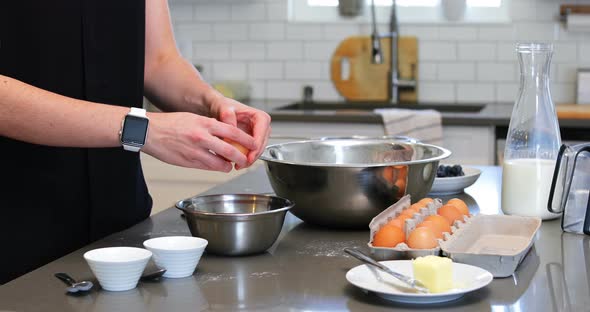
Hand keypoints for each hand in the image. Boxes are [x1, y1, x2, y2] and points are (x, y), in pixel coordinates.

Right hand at [142, 112, 256, 171]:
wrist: (148, 131)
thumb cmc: (170, 124)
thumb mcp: (193, 118)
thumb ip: (209, 127)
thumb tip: (224, 135)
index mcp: (205, 123)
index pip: (233, 132)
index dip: (246, 140)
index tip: (253, 144)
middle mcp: (202, 137)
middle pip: (230, 150)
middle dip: (241, 157)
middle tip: (246, 160)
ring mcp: (195, 151)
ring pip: (220, 163)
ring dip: (228, 166)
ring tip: (230, 166)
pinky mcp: (188, 161)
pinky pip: (207, 168)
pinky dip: (214, 168)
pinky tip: (216, 167)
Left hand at [208, 94, 270, 169]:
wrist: (218, 109)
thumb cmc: (223, 106)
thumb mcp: (224, 108)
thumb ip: (228, 115)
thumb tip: (232, 127)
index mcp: (260, 117)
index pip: (262, 135)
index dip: (256, 147)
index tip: (248, 156)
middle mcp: (262, 126)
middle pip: (262, 145)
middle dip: (253, 157)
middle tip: (242, 165)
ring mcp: (258, 135)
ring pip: (257, 151)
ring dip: (249, 160)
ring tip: (238, 165)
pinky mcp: (251, 141)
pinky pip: (251, 152)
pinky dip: (244, 158)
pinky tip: (236, 162)